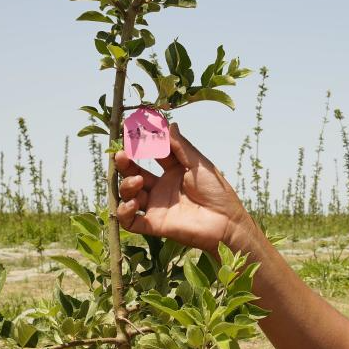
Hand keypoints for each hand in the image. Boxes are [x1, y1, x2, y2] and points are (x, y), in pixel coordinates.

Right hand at [115, 122, 251, 252]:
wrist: (227, 223)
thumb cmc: (217, 192)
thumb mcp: (200, 165)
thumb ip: (182, 147)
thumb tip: (169, 124)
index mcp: (173, 171)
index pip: (151, 154)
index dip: (141, 144)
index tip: (132, 132)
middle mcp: (162, 187)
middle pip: (134, 172)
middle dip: (125, 163)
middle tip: (122, 154)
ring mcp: (157, 206)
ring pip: (128, 194)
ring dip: (126, 185)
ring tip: (138, 181)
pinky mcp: (154, 224)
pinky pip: (130, 220)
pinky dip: (125, 211)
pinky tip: (134, 203)